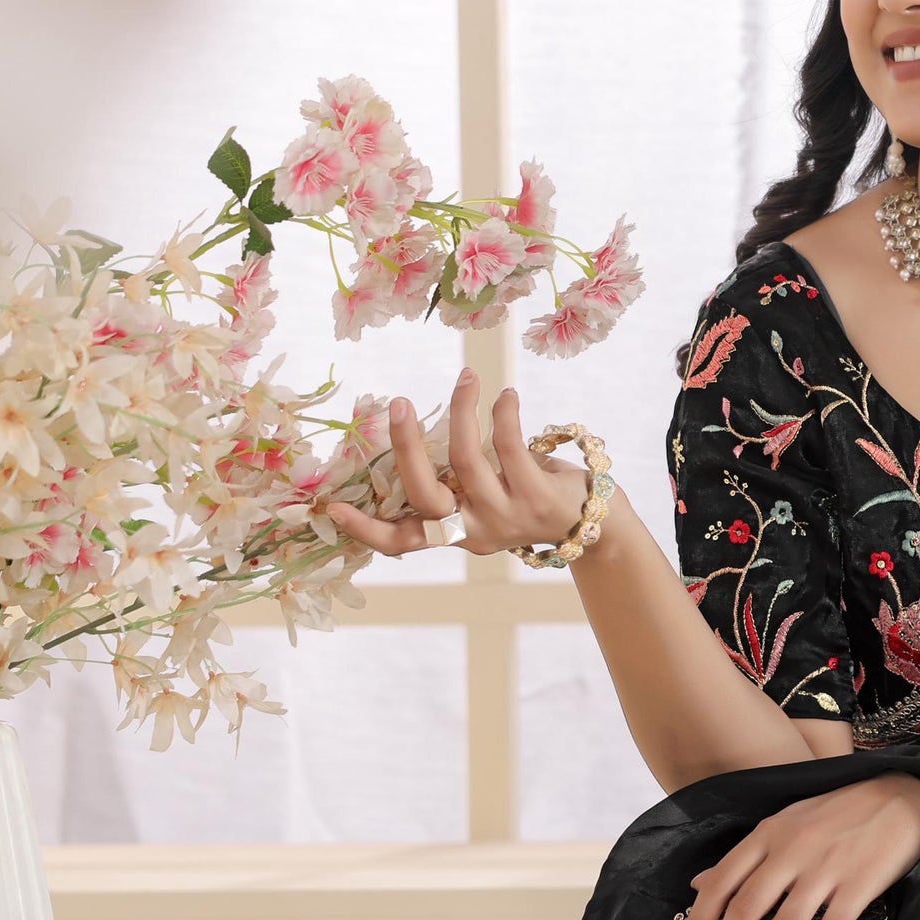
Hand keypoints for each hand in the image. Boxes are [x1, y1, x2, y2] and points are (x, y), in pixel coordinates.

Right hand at [325, 370, 590, 558]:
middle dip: (406, 446)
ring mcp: (504, 515)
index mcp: (451, 533)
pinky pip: (510, 446)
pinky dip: (503, 414)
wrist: (589, 524)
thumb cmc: (522, 498)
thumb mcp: (480, 498)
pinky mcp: (535, 496)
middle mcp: (473, 530)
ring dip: (464, 411)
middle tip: (397, 403)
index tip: (330, 510)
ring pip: (466, 460)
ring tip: (467, 378)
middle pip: (425, 495)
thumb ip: (449, 479)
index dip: (365, 529)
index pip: (400, 542)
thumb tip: (409, 431)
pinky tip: (504, 395)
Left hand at [680, 773, 919, 919]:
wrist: (901, 797)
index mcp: (768, 834)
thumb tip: (698, 882)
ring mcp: (826, 868)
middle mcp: (791, 850)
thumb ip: (745, 856)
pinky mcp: (859, 885)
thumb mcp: (785, 823)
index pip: (722, 883)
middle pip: (746, 910)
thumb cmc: (839, 812)